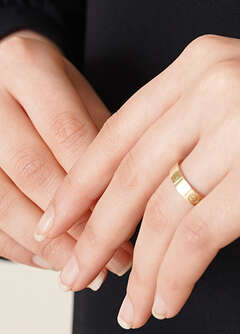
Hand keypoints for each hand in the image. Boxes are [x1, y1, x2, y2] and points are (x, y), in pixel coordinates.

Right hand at [0, 30, 132, 281]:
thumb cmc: (46, 84)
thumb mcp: (78, 89)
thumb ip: (100, 134)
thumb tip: (131, 198)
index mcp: (25, 65)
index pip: (66, 129)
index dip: (97, 179)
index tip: (131, 216)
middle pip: (32, 169)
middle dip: (77, 222)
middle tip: (116, 256)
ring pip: (2, 201)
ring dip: (47, 245)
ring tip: (86, 268)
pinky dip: (17, 247)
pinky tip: (49, 260)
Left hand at [34, 35, 239, 326]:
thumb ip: (203, 118)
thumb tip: (151, 191)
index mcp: (205, 60)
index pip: (121, 127)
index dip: (82, 184)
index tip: (59, 223)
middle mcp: (215, 84)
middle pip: (130, 172)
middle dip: (95, 233)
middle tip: (74, 276)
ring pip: (162, 212)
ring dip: (141, 270)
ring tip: (132, 309)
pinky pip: (199, 235)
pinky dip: (177, 276)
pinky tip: (171, 301)